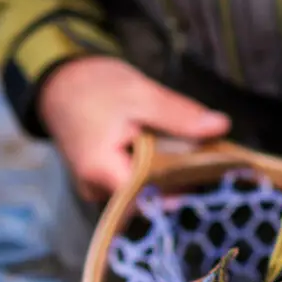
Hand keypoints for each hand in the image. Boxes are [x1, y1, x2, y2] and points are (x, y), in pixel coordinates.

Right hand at [38, 56, 230, 200]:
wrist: (61, 84)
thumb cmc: (94, 86)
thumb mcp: (140, 93)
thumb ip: (179, 114)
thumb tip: (221, 126)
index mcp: (102, 169)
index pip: (150, 195)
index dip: (183, 186)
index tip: (213, 173)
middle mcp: (97, 190)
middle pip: (150, 198)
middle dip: (181, 181)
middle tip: (212, 161)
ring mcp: (100, 191)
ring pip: (145, 193)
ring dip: (170, 176)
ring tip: (194, 155)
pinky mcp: (106, 186)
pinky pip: (137, 186)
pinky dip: (156, 172)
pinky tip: (173, 158)